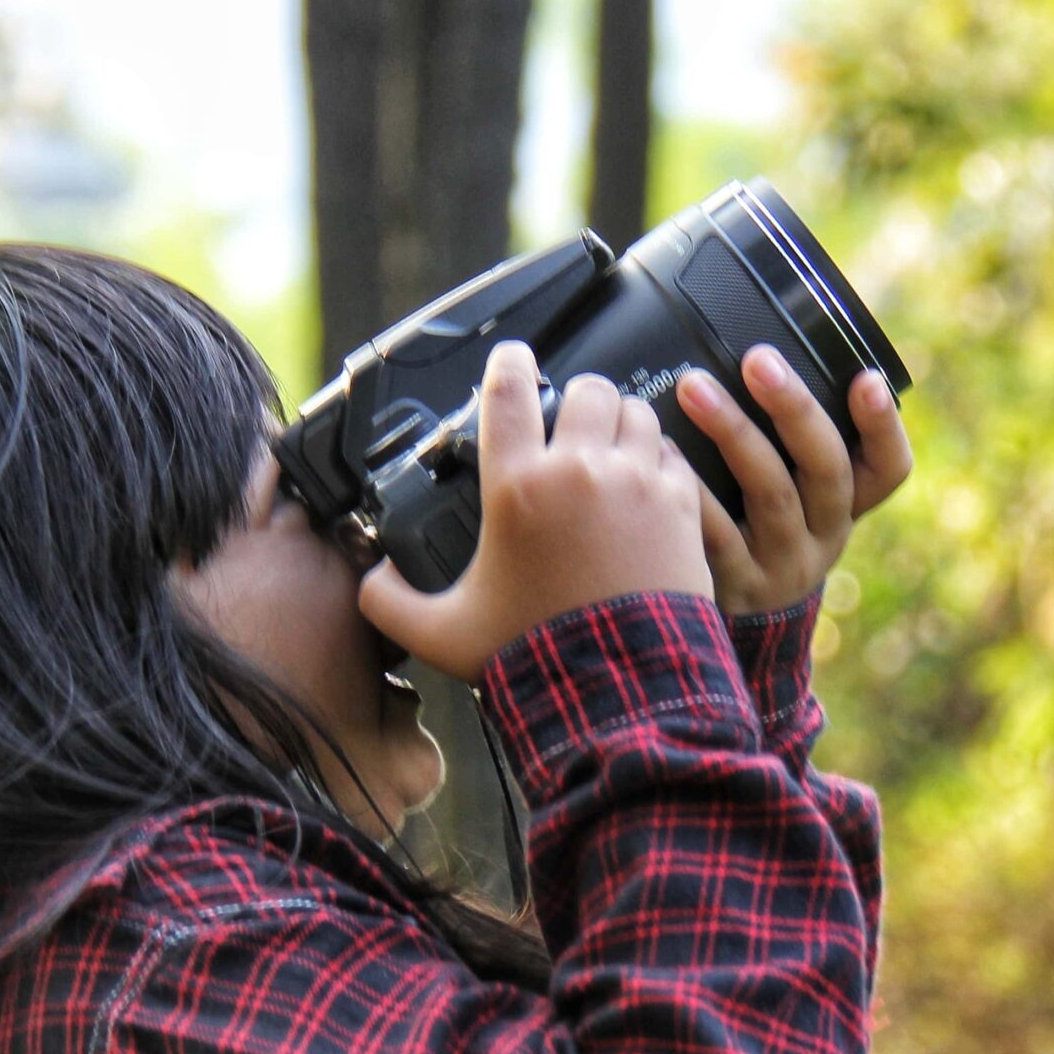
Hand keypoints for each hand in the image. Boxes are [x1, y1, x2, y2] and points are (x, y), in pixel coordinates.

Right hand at [358, 342, 712, 683]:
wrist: (621, 693)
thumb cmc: (537, 659)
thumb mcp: (443, 634)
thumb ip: (392, 603)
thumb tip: (372, 580)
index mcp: (517, 488)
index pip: (508, 390)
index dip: (510, 363)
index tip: (514, 359)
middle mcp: (579, 472)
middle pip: (585, 389)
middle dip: (576, 400)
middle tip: (570, 425)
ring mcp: (636, 484)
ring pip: (636, 413)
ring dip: (621, 424)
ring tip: (610, 450)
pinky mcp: (680, 508)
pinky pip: (674, 457)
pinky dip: (661, 463)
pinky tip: (647, 484)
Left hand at [674, 347, 913, 618]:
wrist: (718, 630)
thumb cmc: (748, 532)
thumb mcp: (785, 495)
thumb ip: (784, 440)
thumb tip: (757, 349)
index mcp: (845, 505)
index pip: (888, 468)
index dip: (883, 425)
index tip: (866, 379)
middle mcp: (824, 536)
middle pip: (827, 469)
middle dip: (795, 408)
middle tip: (758, 360)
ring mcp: (782, 566)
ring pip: (771, 494)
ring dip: (734, 433)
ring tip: (693, 387)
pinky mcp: (736, 588)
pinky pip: (717, 535)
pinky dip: (691, 489)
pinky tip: (661, 450)